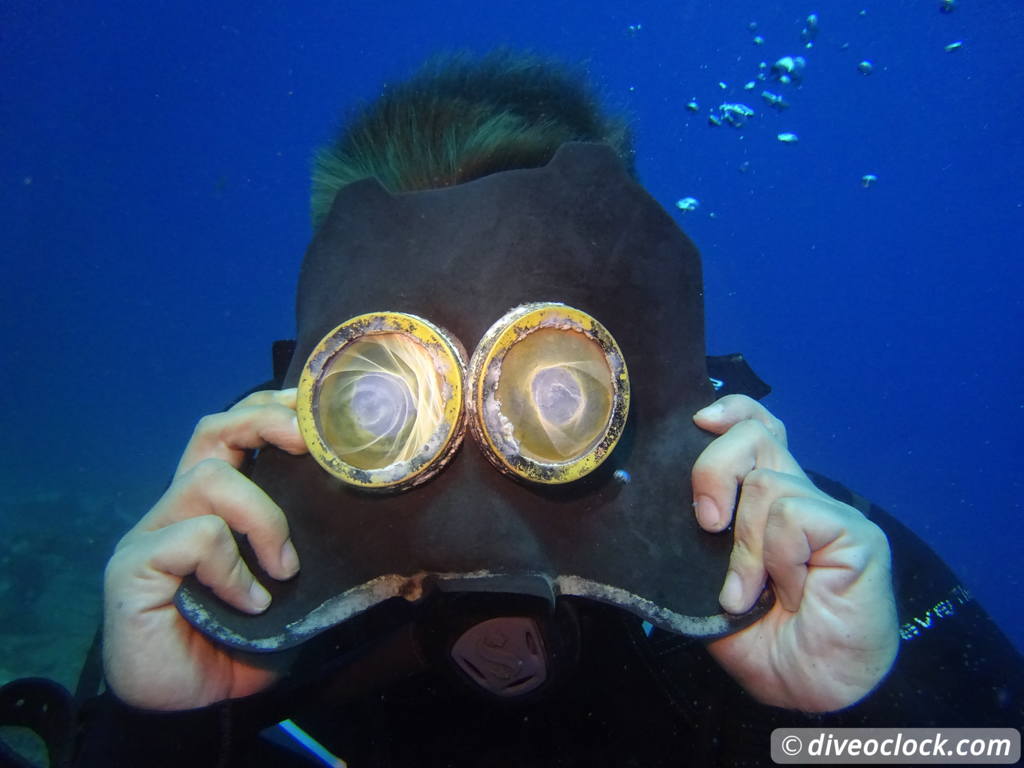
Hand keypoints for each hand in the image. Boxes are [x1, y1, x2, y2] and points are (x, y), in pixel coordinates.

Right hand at [102, 389, 307, 709]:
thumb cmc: (242, 641)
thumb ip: (316, 551)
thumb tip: (389, 536)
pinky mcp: (132, 567)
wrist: (188, 706)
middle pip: (213, 429)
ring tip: (284, 568)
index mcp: (216, 503)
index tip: (316, 411)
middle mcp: (180, 506)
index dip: (272, 410)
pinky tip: (249, 602)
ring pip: (209, 478)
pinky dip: (233, 568)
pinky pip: (195, 537)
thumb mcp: (293, 589)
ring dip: (262, 518)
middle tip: (308, 444)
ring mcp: (152, 532)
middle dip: (265, 422)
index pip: (235, 429)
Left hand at [692, 395, 898, 712]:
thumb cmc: (761, 643)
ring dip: (746, 546)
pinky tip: (791, 593)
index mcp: (764, 503)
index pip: (756, 428)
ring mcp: (829, 513)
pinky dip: (778, 558)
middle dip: (713, 470)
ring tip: (749, 592)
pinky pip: (795, 516)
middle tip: (706, 525)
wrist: (809, 689)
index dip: (732, 412)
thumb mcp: (706, 588)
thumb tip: (651, 502)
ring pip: (768, 481)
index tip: (699, 421)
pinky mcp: (856, 532)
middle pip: (755, 436)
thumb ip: (693, 542)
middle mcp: (797, 499)